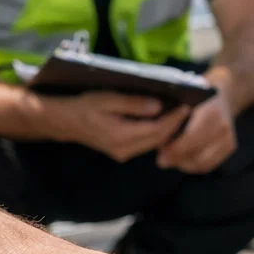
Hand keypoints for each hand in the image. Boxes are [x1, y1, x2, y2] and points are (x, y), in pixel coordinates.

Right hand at [37, 91, 188, 161]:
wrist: (65, 121)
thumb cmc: (85, 106)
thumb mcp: (108, 99)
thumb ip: (133, 103)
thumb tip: (158, 106)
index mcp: (120, 136)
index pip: (156, 130)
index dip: (174, 119)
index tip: (187, 106)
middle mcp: (124, 150)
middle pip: (158, 139)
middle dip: (175, 124)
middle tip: (188, 107)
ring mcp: (123, 154)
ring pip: (154, 144)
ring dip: (168, 129)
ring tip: (179, 112)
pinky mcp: (122, 153)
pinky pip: (146, 144)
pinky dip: (157, 133)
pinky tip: (163, 120)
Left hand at [156, 94, 236, 173]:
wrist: (219, 97)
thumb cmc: (193, 99)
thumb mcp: (181, 102)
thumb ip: (170, 119)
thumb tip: (156, 139)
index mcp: (210, 111)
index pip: (191, 137)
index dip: (174, 148)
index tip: (160, 152)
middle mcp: (222, 126)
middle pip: (196, 153)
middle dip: (176, 158)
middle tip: (161, 160)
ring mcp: (228, 137)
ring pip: (201, 162)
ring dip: (183, 163)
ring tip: (170, 160)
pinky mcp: (230, 146)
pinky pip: (208, 164)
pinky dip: (193, 165)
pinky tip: (182, 161)